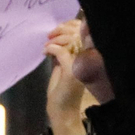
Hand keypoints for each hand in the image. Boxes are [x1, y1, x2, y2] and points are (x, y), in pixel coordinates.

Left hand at [44, 20, 95, 134]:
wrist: (62, 110)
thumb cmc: (62, 89)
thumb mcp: (62, 65)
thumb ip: (62, 51)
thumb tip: (56, 35)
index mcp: (88, 55)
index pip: (85, 30)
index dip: (71, 24)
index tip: (57, 28)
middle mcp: (89, 58)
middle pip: (79, 32)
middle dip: (62, 30)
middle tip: (49, 35)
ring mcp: (82, 64)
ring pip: (72, 40)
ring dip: (56, 39)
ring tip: (46, 45)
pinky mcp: (72, 71)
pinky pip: (62, 52)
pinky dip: (51, 49)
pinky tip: (45, 52)